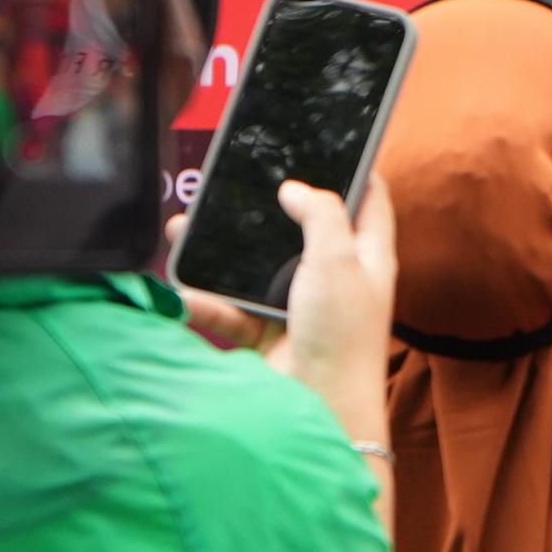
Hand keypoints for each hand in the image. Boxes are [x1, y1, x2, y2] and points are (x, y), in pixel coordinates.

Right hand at [184, 176, 400, 448]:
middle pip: (298, 229)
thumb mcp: (340, 260)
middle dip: (264, 211)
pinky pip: (230, 310)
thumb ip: (320, 215)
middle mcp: (334, 276)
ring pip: (254, 267)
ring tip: (184, 229)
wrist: (319, 409)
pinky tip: (184, 291)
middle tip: (232, 185)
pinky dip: (207, 303)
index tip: (327, 142)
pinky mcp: (267, 333)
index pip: (368, 198)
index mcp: (366, 255)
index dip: (352, 168)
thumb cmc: (341, 335)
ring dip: (220, 254)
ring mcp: (298, 305)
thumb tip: (296, 188)